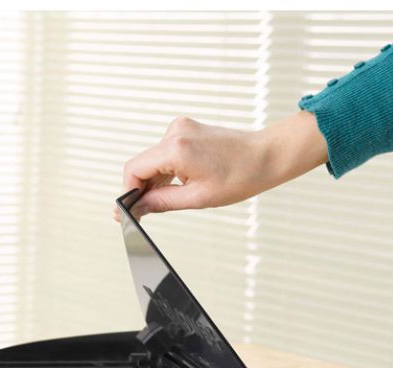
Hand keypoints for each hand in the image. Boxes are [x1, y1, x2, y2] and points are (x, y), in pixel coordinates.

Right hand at [114, 111, 327, 219]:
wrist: (266, 156)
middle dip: (141, 190)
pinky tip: (178, 186)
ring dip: (155, 182)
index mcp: (176, 148)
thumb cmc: (240, 176)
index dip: (127, 192)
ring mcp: (181, 128)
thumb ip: (162, 202)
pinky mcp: (187, 130)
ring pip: (154, 160)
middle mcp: (175, 132)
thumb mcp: (198, 197)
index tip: (127, 210)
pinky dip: (166, 172)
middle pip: (142, 165)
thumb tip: (138, 208)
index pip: (134, 170)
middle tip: (141, 214)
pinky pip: (166, 154)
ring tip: (167, 202)